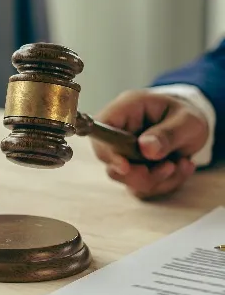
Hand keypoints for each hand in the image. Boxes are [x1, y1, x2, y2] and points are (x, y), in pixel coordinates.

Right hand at [92, 89, 208, 199]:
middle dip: (139, 173)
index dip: (107, 149)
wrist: (191, 127)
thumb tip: (146, 148)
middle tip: (169, 167)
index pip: (101, 128)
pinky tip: (179, 169)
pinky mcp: (131, 167)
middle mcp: (119, 129)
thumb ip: (168, 134)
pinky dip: (162, 184)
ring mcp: (122, 150)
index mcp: (127, 108)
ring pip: (124, 177)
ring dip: (156, 180)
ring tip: (181, 164)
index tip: (125, 167)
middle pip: (108, 158)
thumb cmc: (187, 117)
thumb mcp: (188, 121)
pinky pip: (138, 186)